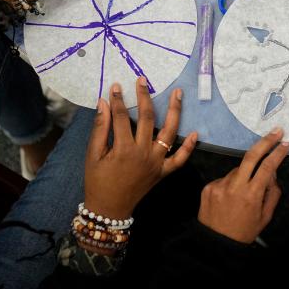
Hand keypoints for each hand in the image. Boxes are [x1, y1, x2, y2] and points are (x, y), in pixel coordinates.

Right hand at [84, 78, 196, 222]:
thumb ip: (100, 128)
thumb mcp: (93, 155)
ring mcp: (157, 162)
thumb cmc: (98, 181)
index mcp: (124, 149)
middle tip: (143, 80)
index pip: (121, 117)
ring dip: (175, 111)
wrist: (109, 208)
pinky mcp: (163, 172)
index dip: (118, 100)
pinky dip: (188, 147)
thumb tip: (103, 103)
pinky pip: (180, 159)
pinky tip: (195, 133)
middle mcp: (144, 153)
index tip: (117, 86)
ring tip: (178, 93)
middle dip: (145, 97)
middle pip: (147, 118)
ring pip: (169, 133)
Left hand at [198, 130, 288, 242]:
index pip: (267, 167)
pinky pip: (225, 178)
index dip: (278, 153)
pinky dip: (231, 183)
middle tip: (276, 132)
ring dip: (245, 173)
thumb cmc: (244, 231)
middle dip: (265, 141)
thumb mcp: (265, 217)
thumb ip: (272, 193)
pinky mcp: (208, 187)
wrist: (215, 244)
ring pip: (238, 169)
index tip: (286, 143)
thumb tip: (273, 174)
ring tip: (244, 192)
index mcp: (251, 195)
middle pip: (251, 156)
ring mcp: (220, 185)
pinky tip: (230, 198)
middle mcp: (235, 187)